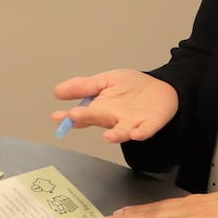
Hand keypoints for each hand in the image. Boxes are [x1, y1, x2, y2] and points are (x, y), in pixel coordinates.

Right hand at [51, 70, 178, 143]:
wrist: (160, 87)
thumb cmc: (131, 87)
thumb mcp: (104, 81)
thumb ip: (84, 87)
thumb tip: (57, 91)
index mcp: (100, 108)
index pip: (82, 114)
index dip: (69, 117)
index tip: (57, 116)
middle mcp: (113, 118)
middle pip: (99, 119)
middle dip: (87, 118)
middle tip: (74, 116)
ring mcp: (132, 122)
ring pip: (121, 130)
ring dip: (115, 134)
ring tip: (108, 136)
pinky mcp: (150, 124)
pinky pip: (145, 130)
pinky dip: (141, 132)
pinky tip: (136, 133)